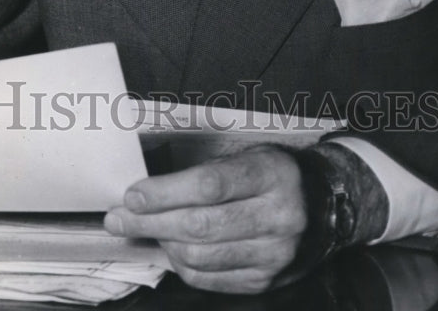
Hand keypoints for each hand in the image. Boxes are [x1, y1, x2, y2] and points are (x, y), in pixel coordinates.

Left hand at [104, 145, 306, 292]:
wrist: (318, 205)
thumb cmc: (270, 175)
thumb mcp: (246, 156)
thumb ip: (202, 173)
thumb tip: (145, 193)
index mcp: (271, 175)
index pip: (208, 185)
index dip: (164, 192)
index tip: (132, 195)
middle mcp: (277, 217)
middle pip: (199, 225)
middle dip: (150, 223)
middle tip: (119, 218)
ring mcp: (274, 254)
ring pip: (200, 256)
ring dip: (162, 243)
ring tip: (146, 229)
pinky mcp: (265, 280)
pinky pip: (209, 280)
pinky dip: (181, 266)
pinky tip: (171, 248)